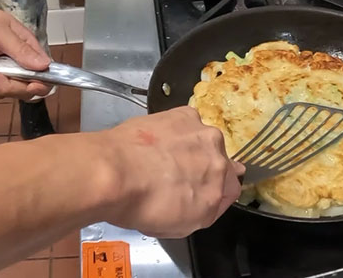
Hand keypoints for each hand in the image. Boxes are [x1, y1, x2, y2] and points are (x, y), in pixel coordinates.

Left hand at [101, 108, 243, 237]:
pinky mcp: (184, 115)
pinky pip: (187, 124)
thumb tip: (204, 200)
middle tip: (175, 176)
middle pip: (219, 164)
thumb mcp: (177, 227)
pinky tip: (156, 140)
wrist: (112, 172)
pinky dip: (175, 131)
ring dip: (190, 149)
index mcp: (219, 191)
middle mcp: (218, 160)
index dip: (211, 194)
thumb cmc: (139, 204)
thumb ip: (201, 212)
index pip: (229, 192)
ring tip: (161, 157)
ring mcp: (202, 135)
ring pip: (203, 142)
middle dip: (201, 169)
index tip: (195, 194)